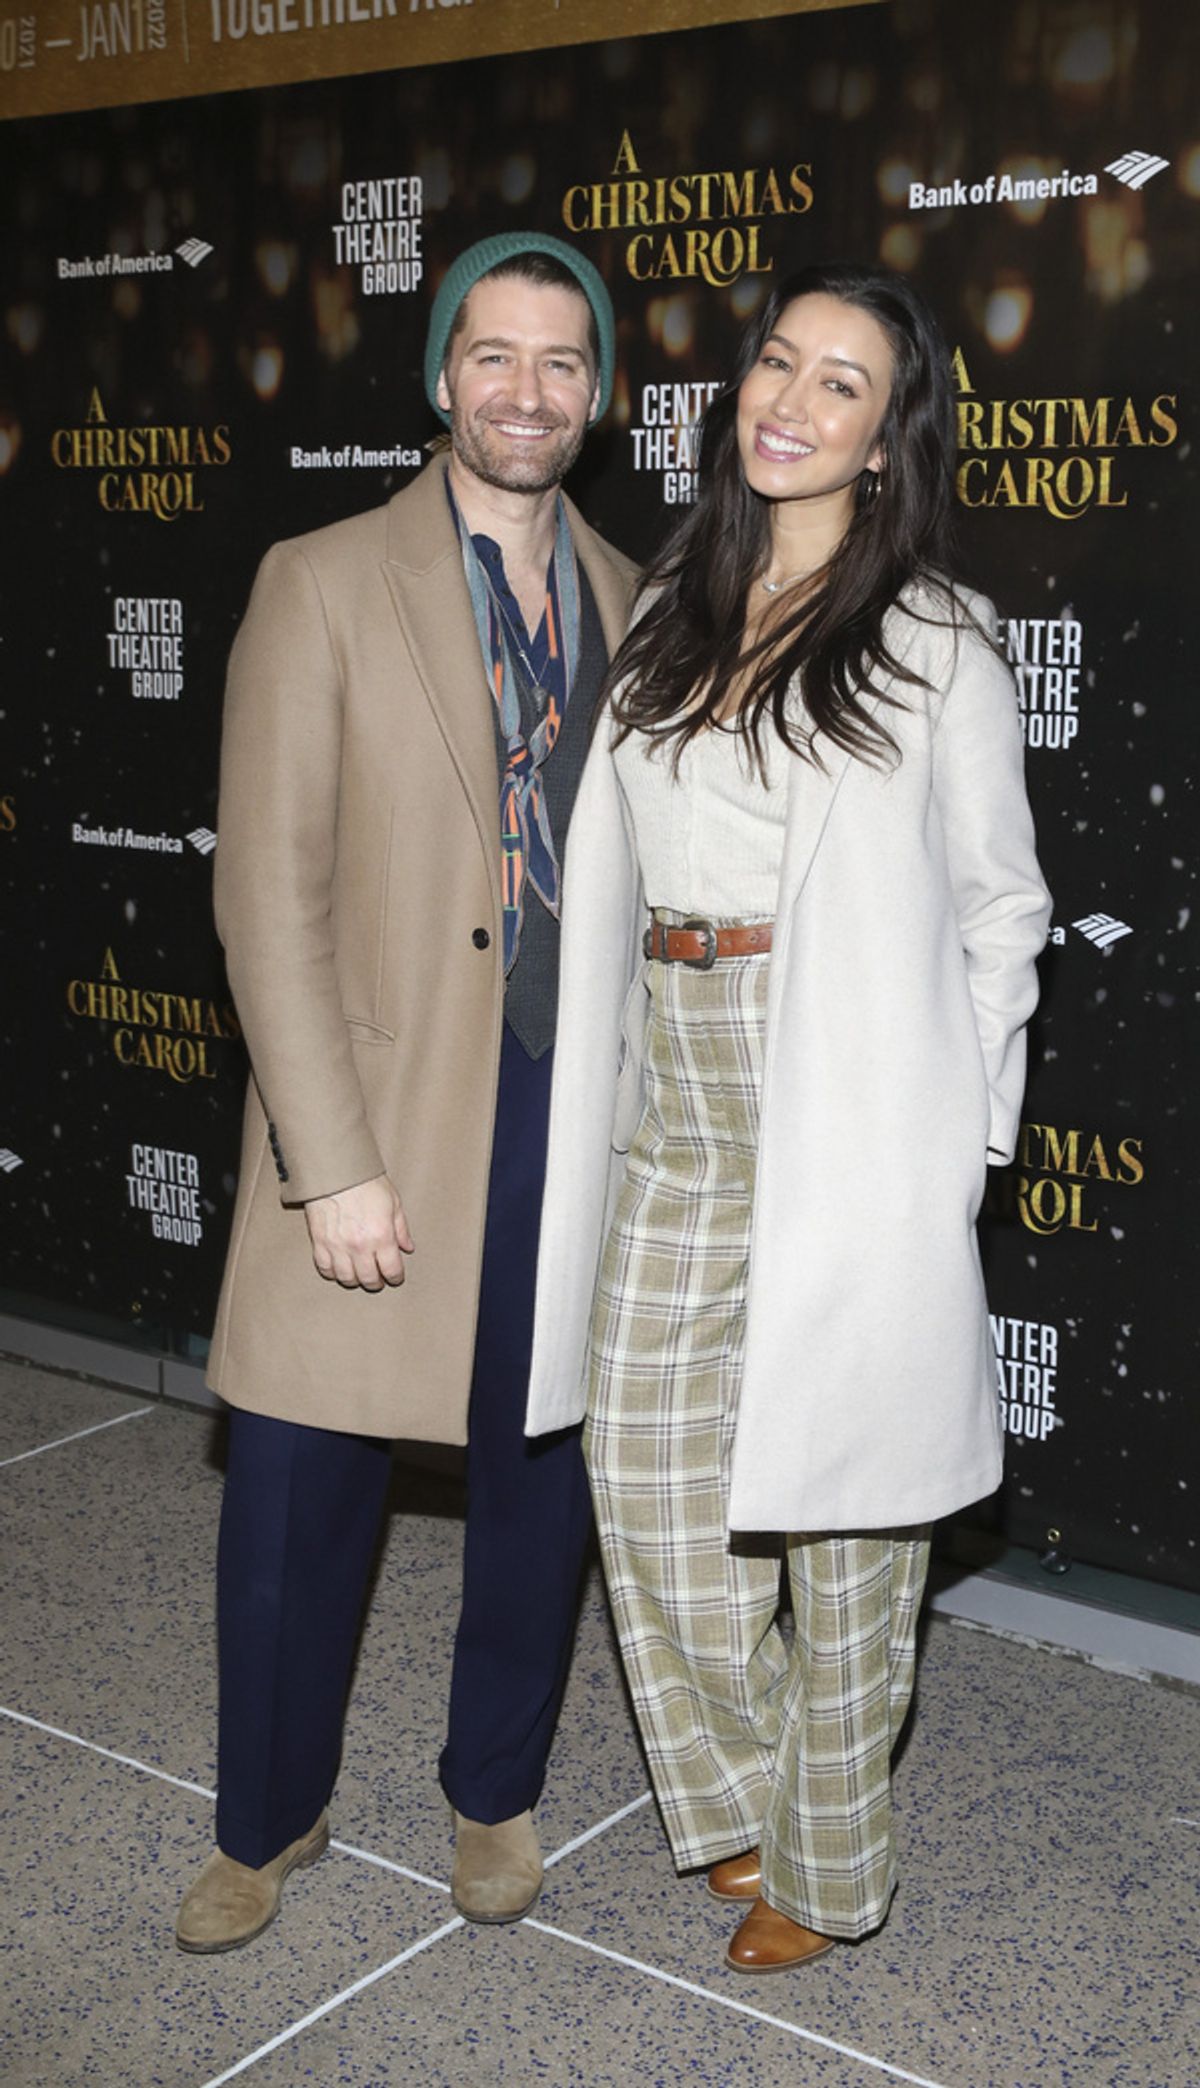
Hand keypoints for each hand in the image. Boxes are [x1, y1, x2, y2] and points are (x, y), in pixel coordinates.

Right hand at [304, 1175, 414, 1289]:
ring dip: (355, 1280)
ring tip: (359, 1274)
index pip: (391, 1270)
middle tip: (378, 1279)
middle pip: (369, 1279)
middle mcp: (360, 1245)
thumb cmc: (366, 1181)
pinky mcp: (319, 1242)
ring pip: (346, 1278)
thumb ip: (401, 1228)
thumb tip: (407, 1247)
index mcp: (382, 1236)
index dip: (396, 1277)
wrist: (336, 1169)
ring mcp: (337, 1246)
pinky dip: (333, 1272)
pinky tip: (339, 1268)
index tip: (395, 1277)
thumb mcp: (393, 1201)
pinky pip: (325, 1268)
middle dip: (376, 1282)